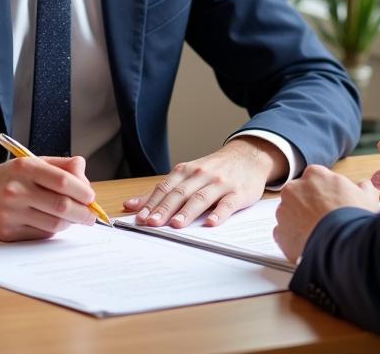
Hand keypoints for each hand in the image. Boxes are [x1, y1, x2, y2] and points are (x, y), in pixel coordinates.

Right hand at [0, 156, 97, 240]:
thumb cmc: (10, 176)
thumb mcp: (33, 162)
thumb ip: (62, 166)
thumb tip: (85, 180)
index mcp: (25, 168)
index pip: (62, 181)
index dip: (82, 191)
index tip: (91, 197)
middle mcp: (16, 190)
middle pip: (60, 206)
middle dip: (82, 213)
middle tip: (90, 215)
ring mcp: (10, 213)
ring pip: (52, 224)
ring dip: (69, 223)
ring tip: (74, 219)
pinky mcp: (6, 232)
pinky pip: (39, 235)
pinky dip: (53, 230)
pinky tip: (55, 223)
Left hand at [122, 137, 286, 227]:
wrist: (249, 156)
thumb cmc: (214, 169)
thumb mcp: (188, 174)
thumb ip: (162, 191)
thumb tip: (130, 205)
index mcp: (187, 171)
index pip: (166, 187)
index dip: (152, 203)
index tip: (140, 218)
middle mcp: (202, 175)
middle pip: (181, 193)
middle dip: (165, 208)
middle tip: (152, 224)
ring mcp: (221, 183)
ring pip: (202, 197)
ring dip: (187, 211)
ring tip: (176, 225)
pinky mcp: (238, 193)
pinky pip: (227, 204)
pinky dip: (219, 214)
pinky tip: (210, 223)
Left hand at [273, 165, 379, 262]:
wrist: (341, 247)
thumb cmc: (352, 220)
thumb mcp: (367, 197)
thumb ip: (364, 186)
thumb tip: (365, 185)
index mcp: (314, 174)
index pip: (315, 179)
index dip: (324, 192)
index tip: (330, 203)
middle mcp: (294, 188)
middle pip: (299, 194)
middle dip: (308, 205)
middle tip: (323, 219)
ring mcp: (284, 210)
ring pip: (290, 213)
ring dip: (299, 221)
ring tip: (317, 233)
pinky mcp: (279, 232)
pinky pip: (284, 233)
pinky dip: (293, 238)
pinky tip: (308, 243)